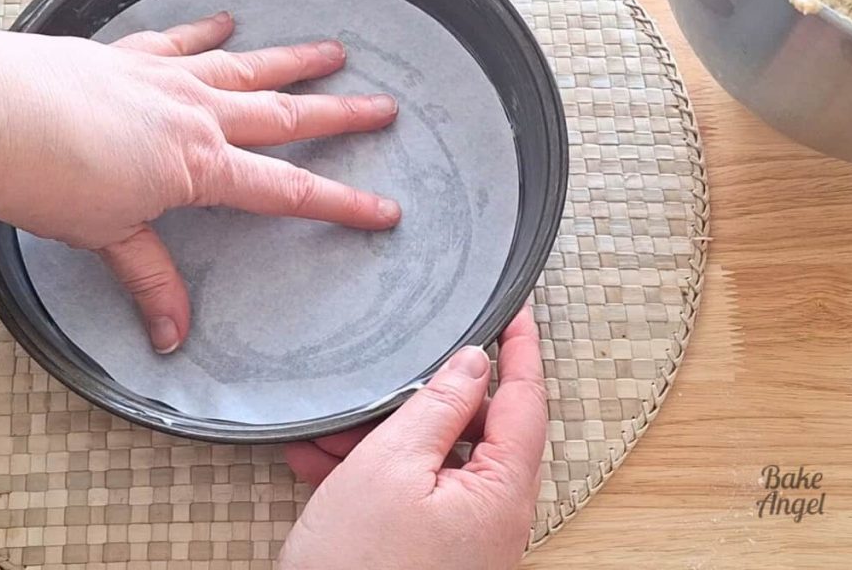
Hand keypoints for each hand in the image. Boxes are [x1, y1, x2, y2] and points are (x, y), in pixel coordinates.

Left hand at [0, 14, 399, 352]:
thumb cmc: (47, 178)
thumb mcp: (109, 238)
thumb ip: (150, 280)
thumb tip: (172, 338)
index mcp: (201, 165)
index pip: (287, 191)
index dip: (342, 204)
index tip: (385, 211)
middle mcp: (197, 115)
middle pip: (286, 116)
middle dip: (342, 116)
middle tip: (386, 107)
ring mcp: (166, 78)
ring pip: (247, 67)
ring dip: (295, 61)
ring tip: (334, 51)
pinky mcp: (129, 56)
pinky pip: (181, 41)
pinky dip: (207, 32)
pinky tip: (227, 21)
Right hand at [279, 306, 546, 569]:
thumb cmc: (358, 566)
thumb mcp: (392, 465)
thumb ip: (440, 406)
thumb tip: (475, 363)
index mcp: (502, 491)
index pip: (526, 399)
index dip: (521, 348)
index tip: (516, 309)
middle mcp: (495, 516)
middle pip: (476, 429)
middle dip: (424, 399)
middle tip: (387, 373)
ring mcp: (466, 538)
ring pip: (436, 461)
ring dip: (386, 437)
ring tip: (331, 429)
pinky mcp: (434, 552)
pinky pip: (415, 495)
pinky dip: (376, 474)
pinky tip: (325, 462)